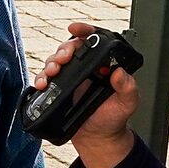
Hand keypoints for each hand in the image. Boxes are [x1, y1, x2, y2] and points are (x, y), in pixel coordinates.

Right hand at [34, 20, 140, 167]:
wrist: (98, 138)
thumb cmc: (114, 119)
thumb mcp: (127, 103)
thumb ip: (128, 87)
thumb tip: (120, 72)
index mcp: (102, 67)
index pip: (93, 42)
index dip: (84, 31)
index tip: (75, 29)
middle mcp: (85, 70)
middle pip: (70, 49)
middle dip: (63, 49)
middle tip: (64, 58)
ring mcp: (70, 79)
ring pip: (55, 61)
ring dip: (51, 62)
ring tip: (52, 72)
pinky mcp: (58, 90)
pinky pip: (46, 79)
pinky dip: (41, 78)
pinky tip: (42, 83)